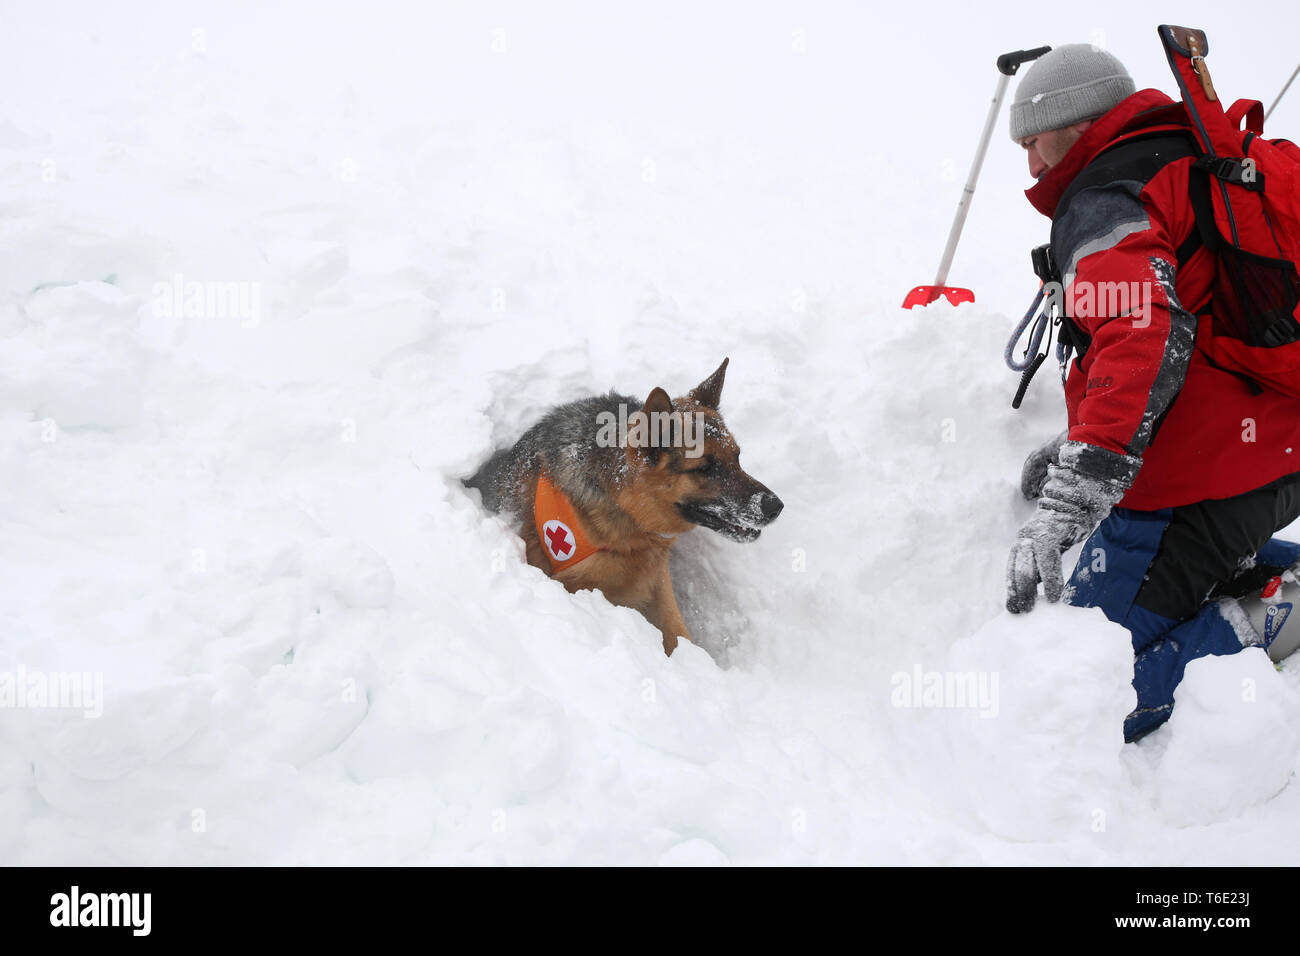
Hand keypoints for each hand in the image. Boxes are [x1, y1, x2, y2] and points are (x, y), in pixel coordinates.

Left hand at [1006, 441, 1138, 613]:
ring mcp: (1036, 534)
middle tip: (1018, 613)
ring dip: (1027, 590)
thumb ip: (1046, 556)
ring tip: (1029, 609)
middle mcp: (1026, 536)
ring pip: (1027, 567)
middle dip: (1016, 591)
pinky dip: (1051, 579)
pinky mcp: (1049, 532)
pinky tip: (1054, 596)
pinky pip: (1047, 560)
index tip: (1012, 606)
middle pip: (1017, 569)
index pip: (1014, 566)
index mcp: (1025, 538)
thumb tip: (1041, 582)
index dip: (1013, 586)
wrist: (1081, 488)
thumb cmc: (1070, 516)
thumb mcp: (1056, 538)